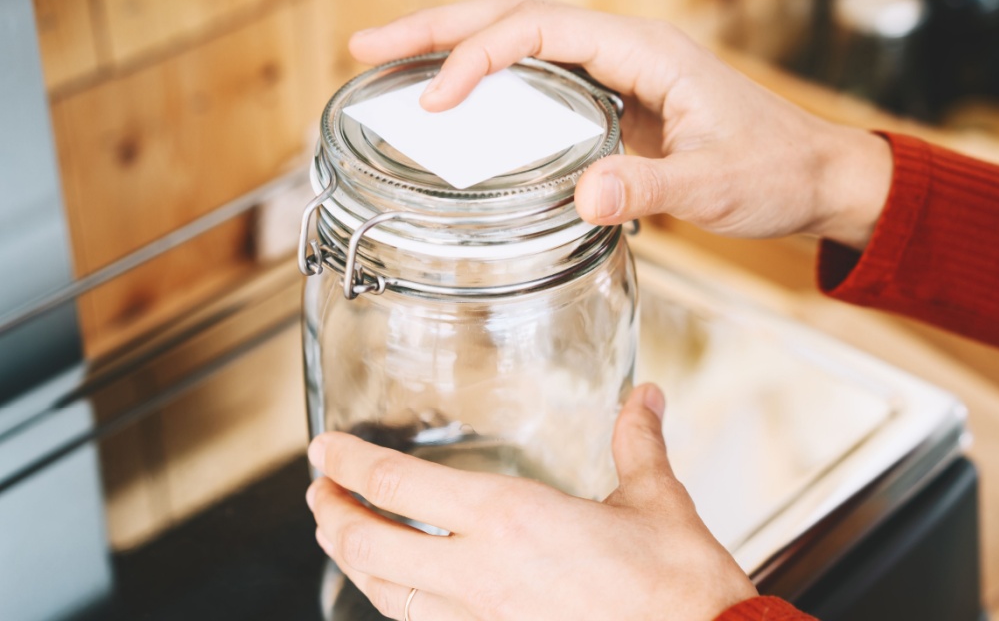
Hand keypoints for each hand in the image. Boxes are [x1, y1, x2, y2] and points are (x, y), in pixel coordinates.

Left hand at [306, 384, 756, 620]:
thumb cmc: (678, 585)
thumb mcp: (656, 499)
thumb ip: (638, 442)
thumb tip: (645, 398)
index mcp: (512, 519)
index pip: (400, 486)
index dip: (349, 466)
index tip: (324, 451)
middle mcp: (482, 574)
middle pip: (370, 548)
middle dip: (332, 518)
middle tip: (319, 495)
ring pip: (388, 596)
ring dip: (355, 563)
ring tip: (344, 539)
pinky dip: (400, 603)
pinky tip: (405, 593)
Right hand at [349, 0, 892, 248]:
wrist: (817, 176)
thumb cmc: (777, 171)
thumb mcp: (718, 186)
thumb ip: (652, 188)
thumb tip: (582, 197)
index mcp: (645, 51)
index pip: (539, 31)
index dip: (478, 57)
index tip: (436, 103)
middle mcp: (626, 49)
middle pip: (516, 18)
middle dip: (439, 29)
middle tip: (367, 50)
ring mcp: (620, 73)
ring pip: (523, 41)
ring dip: (457, 47)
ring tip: (390, 66)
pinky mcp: (619, 103)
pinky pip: (540, 79)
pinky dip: (491, 81)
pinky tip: (460, 104)